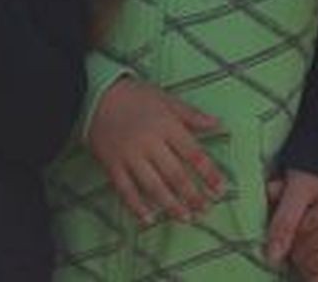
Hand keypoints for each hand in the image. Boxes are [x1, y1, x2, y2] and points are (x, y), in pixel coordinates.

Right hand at [85, 78, 222, 224]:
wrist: (96, 97)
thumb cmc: (135, 97)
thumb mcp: (166, 99)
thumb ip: (191, 115)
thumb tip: (217, 124)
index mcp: (166, 126)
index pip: (193, 154)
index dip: (209, 174)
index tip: (220, 190)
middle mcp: (150, 143)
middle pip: (175, 174)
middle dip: (192, 195)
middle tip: (205, 210)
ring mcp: (130, 156)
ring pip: (153, 186)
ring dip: (171, 205)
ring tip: (186, 218)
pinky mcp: (112, 165)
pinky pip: (126, 190)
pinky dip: (137, 207)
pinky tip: (149, 220)